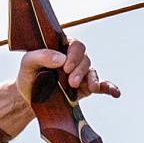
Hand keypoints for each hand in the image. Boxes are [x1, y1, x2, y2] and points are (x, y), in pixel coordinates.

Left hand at [0, 39, 114, 136]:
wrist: (29, 98)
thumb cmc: (28, 76)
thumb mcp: (27, 63)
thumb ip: (41, 56)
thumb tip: (61, 58)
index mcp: (61, 47)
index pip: (74, 44)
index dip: (73, 55)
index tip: (65, 67)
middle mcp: (73, 58)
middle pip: (84, 58)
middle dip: (80, 69)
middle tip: (71, 81)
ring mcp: (80, 73)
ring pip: (91, 71)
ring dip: (90, 79)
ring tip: (83, 88)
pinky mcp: (85, 87)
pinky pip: (101, 85)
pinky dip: (109, 88)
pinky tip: (115, 93)